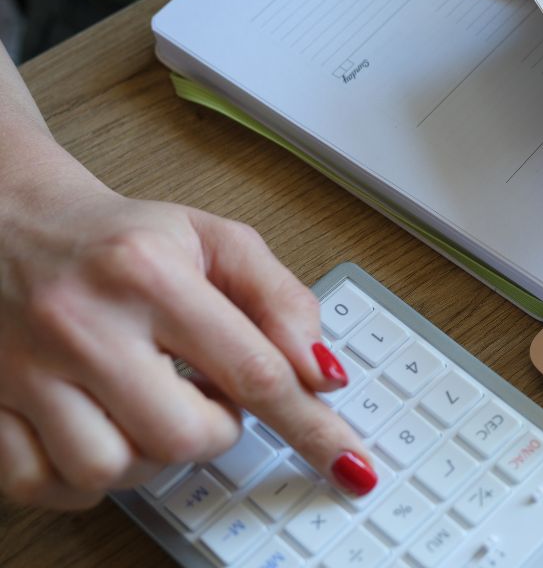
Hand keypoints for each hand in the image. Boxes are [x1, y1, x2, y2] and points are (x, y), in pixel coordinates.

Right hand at [0, 158, 375, 508]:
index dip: (310, 424)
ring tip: (147, 404)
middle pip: (182, 436)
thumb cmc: (123, 237)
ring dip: (147, 454)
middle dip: (214, 429)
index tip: (347, 462)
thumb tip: (323, 373)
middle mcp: (82, 322)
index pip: (253, 370)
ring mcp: (25, 368)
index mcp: (148, 272)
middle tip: (203, 390)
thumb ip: (280, 300)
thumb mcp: (216, 241)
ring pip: (111, 468)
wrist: (12, 220)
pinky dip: (80, 475)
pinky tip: (99, 429)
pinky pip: (42, 484)